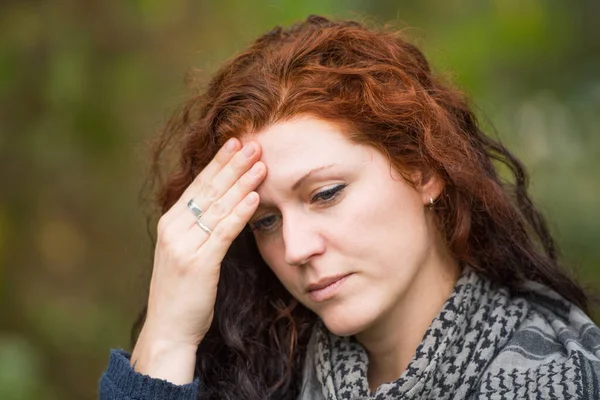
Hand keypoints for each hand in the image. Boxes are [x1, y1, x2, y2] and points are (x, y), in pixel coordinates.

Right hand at [131, 138, 264, 383]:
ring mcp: (184, 245)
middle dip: (232, 164)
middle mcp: (174, 229)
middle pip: (208, 190)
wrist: (169, 330)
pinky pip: (223, 232)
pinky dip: (240, 212)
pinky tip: (254, 197)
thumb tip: (226, 206)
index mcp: (171, 224)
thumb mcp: (186, 254)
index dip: (218, 163)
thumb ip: (201, 230)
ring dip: (241, 182)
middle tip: (253, 142)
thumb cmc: (183, 294)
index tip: (236, 142)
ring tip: (260, 163)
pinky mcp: (198, 263)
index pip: (198, 186)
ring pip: (218, 206)